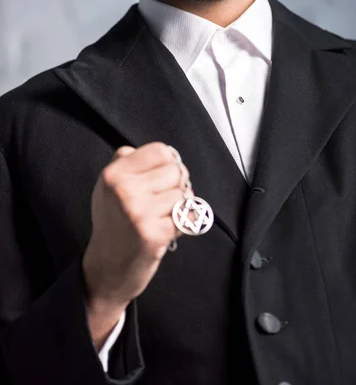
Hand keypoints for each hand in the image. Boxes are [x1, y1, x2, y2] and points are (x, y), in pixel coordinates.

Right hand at [82, 142, 188, 310]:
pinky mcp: (153, 234)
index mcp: (114, 173)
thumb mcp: (109, 185)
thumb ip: (129, 162)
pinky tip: (163, 232)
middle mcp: (124, 189)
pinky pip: (186, 218)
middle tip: (160, 203)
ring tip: (160, 218)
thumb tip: (165, 153)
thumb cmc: (114, 223)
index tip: (161, 179)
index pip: (161, 151)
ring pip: (184, 195)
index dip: (167, 164)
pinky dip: (181, 226)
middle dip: (175, 187)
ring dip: (179, 208)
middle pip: (176, 171)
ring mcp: (138, 212)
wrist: (107, 268)